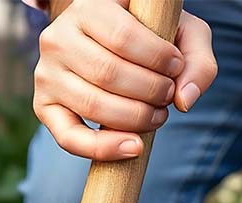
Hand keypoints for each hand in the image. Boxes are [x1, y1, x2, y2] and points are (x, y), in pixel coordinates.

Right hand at [33, 0, 217, 159]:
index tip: (176, 66)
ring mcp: (47, 73)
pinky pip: (70, 137)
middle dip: (152, 91)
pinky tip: (135, 147)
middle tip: (168, 95)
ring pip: (94, 105)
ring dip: (137, 118)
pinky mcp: (44, 106)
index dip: (157, 58)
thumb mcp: (182, 33)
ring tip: (158, 116)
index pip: (122, 36)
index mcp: (87, 7)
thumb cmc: (152, 39)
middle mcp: (58, 37)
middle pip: (109, 73)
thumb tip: (185, 100)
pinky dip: (104, 149)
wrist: (112, 48)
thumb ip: (197, 58)